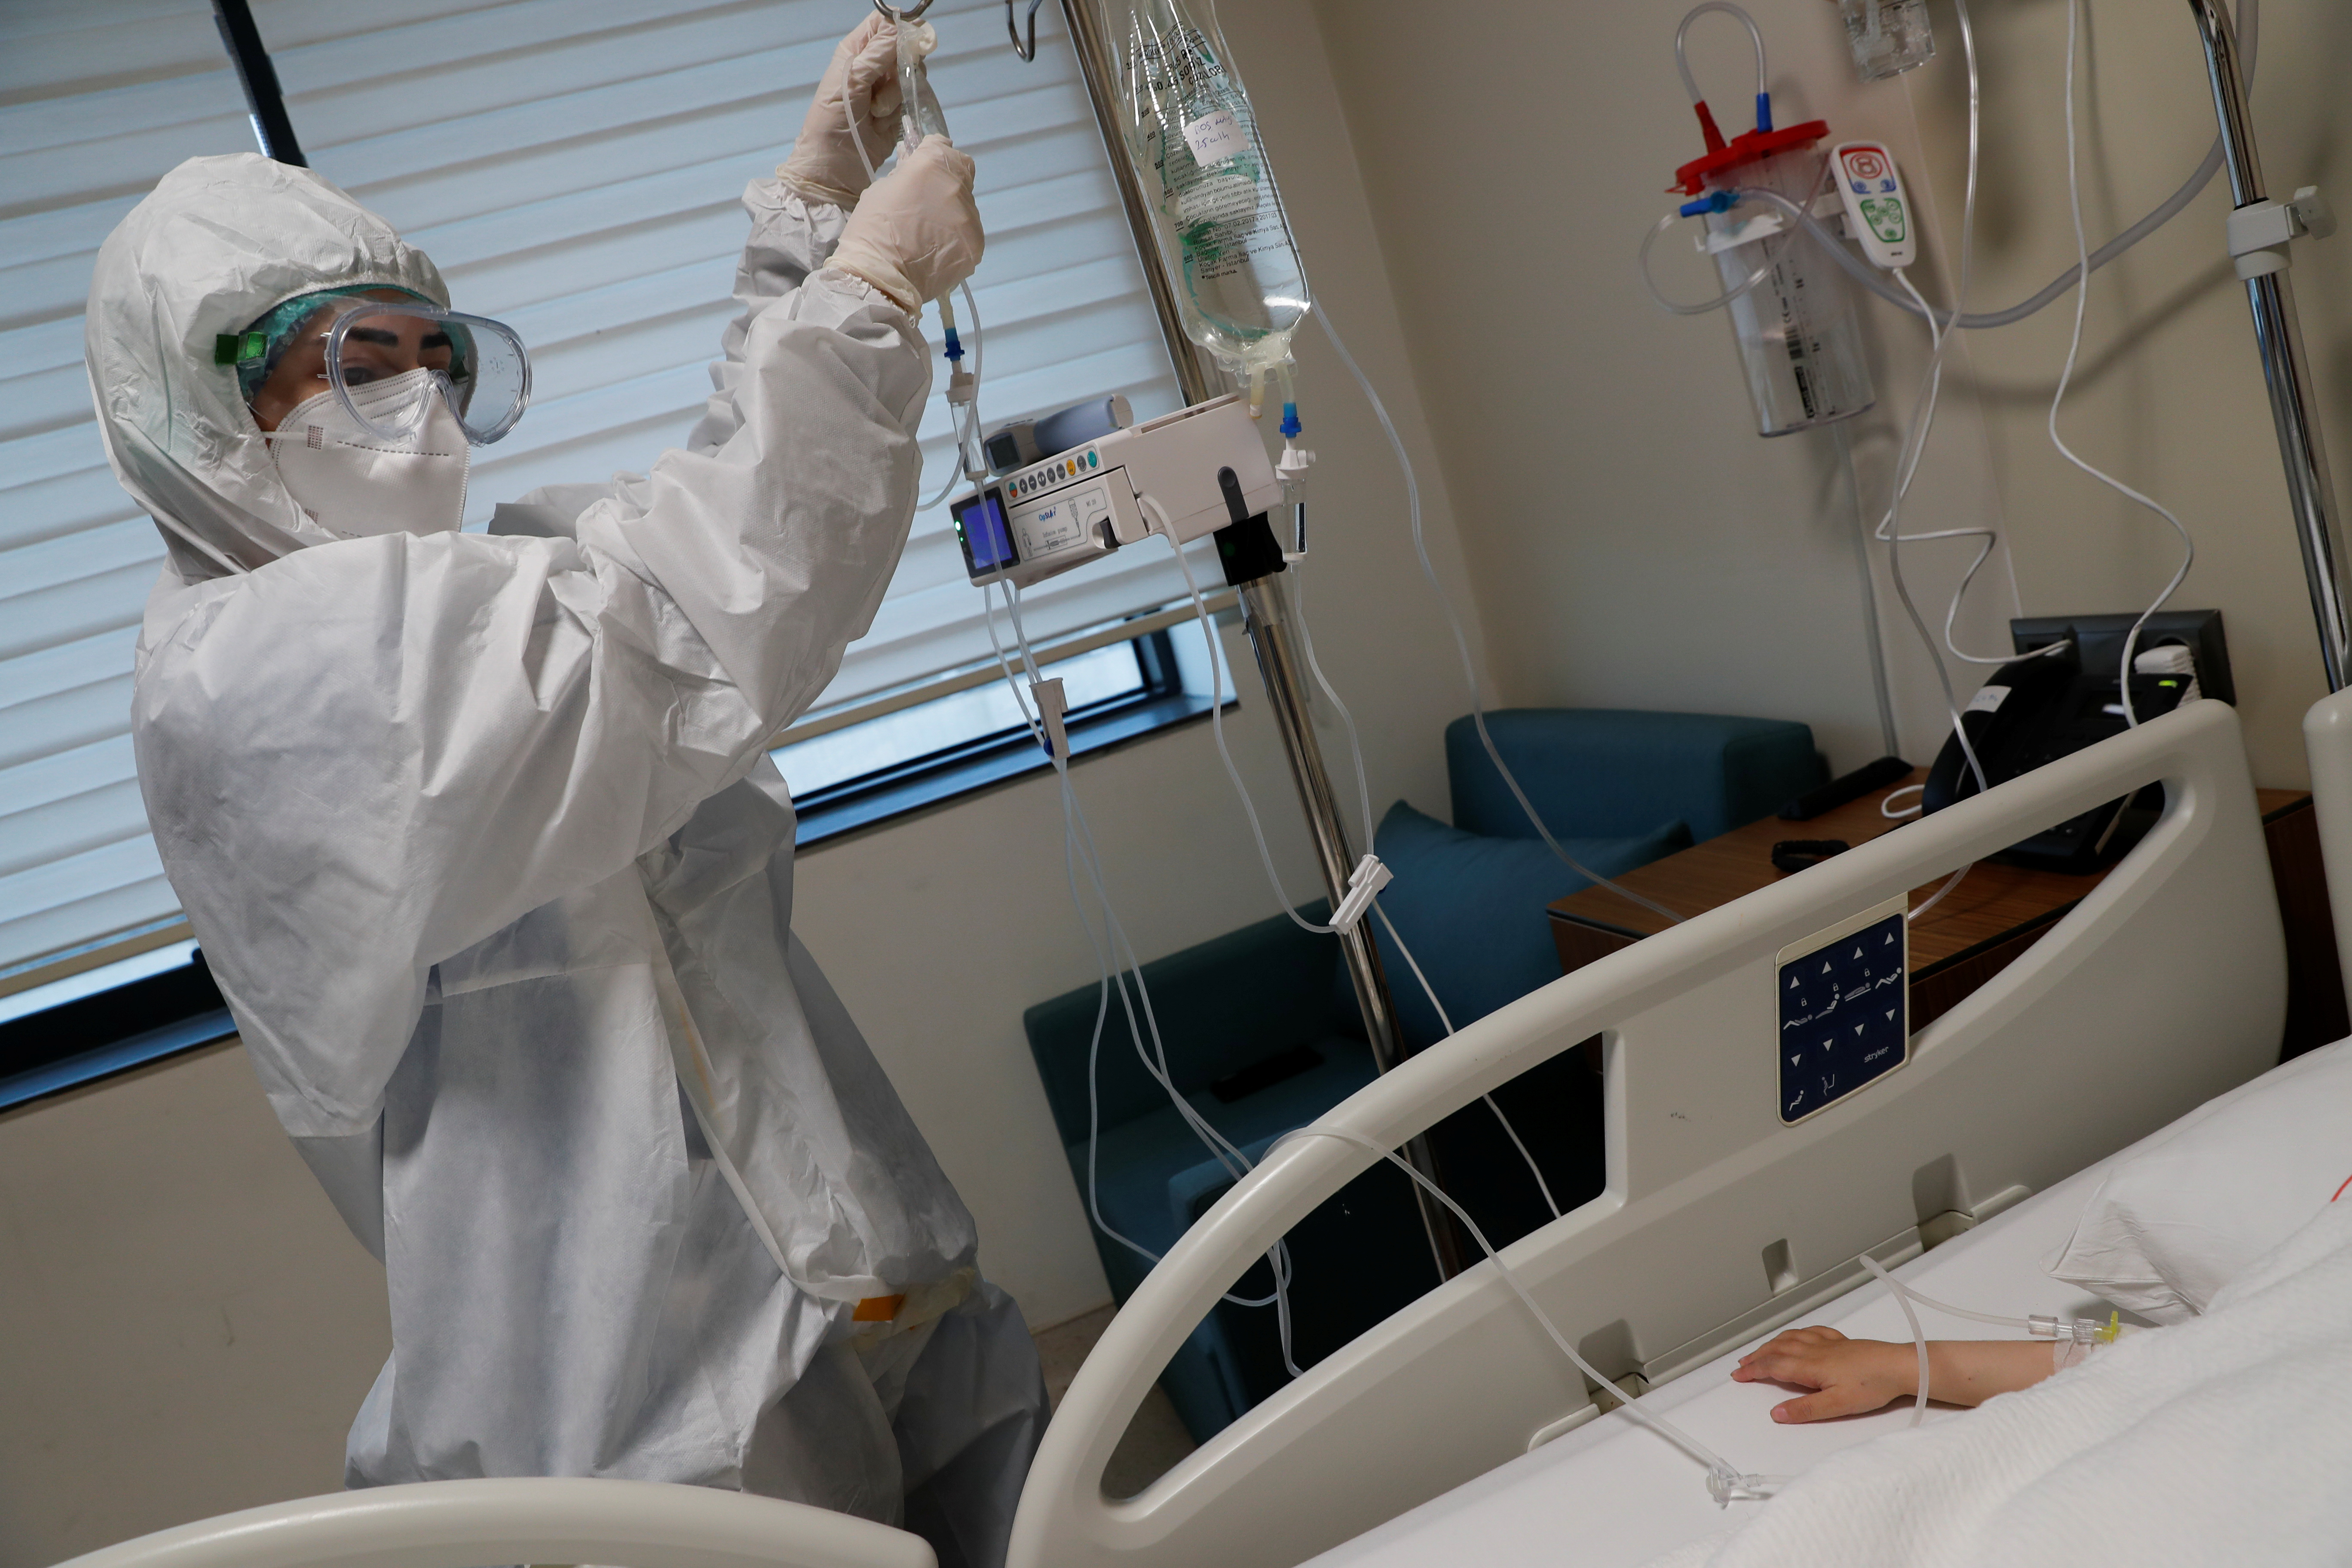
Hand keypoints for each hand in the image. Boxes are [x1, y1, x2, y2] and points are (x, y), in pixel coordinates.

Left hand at [779, 14, 906, 205]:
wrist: (832, 171)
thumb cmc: (830, 125)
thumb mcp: (851, 82)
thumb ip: (879, 53)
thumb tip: (907, 26)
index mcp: (855, 51)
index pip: (883, 22)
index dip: (901, 26)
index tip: (912, 40)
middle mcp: (872, 66)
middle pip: (904, 47)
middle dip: (902, 65)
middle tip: (888, 83)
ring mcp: (887, 90)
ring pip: (912, 74)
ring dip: (898, 93)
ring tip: (877, 111)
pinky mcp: (898, 112)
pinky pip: (914, 98)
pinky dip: (902, 110)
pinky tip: (884, 122)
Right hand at [829, 135, 982, 314]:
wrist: (880, 277)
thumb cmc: (872, 229)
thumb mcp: (882, 188)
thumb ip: (906, 174)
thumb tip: (916, 166)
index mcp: (931, 165)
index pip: (943, 146)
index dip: (933, 154)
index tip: (924, 165)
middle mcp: (957, 187)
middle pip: (961, 173)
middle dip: (945, 182)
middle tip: (925, 203)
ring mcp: (970, 219)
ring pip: (966, 206)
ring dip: (951, 212)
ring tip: (927, 233)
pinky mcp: (975, 245)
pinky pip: (968, 234)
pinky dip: (955, 238)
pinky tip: (935, 249)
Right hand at [1732, 1326, 1917, 1422]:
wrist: (1899, 1366)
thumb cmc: (1873, 1385)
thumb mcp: (1838, 1405)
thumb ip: (1806, 1409)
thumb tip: (1776, 1413)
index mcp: (1810, 1366)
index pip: (1773, 1366)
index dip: (1753, 1370)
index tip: (1738, 1375)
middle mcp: (1814, 1350)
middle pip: (1777, 1349)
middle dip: (1756, 1356)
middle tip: (1742, 1364)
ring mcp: (1827, 1343)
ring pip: (1791, 1338)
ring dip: (1771, 1343)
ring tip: (1760, 1349)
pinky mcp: (1840, 1341)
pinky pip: (1810, 1331)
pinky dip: (1795, 1333)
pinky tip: (1796, 1335)